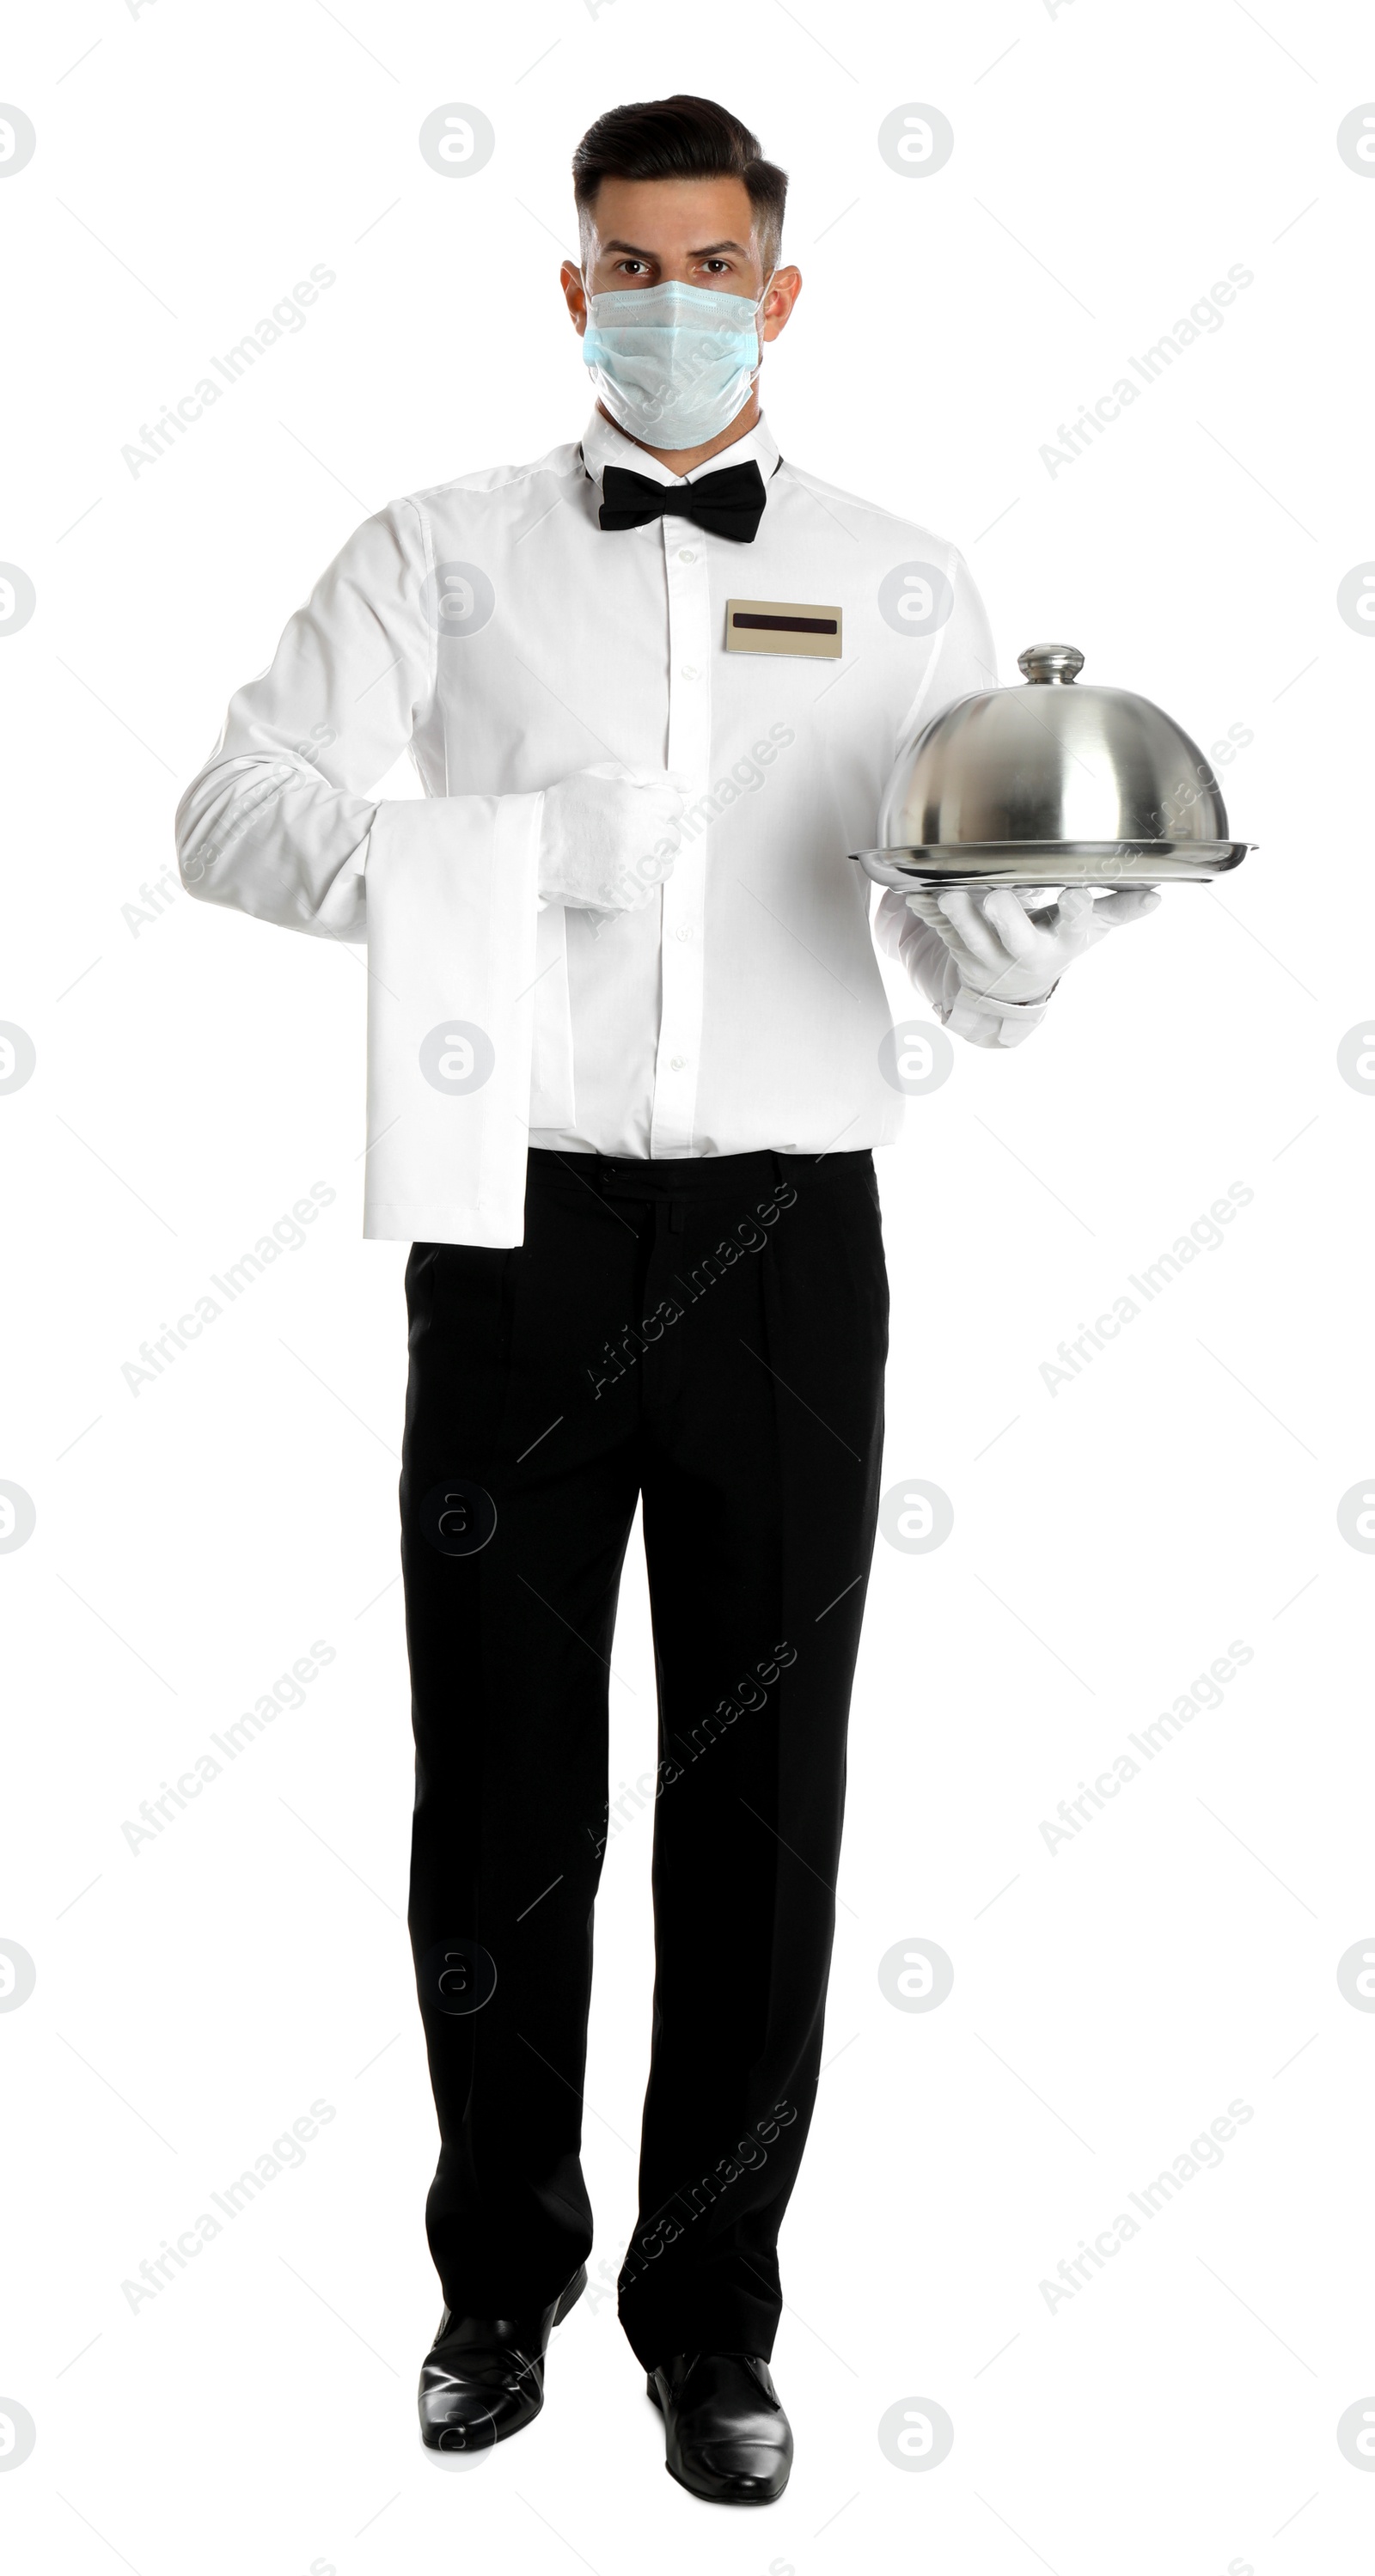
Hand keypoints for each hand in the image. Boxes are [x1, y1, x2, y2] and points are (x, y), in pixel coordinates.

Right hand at [538, 762, 692, 915]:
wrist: (534, 844)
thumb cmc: (568, 806)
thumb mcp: (606, 774)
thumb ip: (651, 776)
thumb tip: (687, 785)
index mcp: (640, 807)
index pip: (675, 807)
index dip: (653, 806)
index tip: (634, 810)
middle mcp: (643, 840)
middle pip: (673, 837)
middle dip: (653, 831)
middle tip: (622, 831)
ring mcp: (636, 873)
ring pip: (664, 867)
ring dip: (648, 859)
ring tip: (618, 851)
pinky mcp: (626, 897)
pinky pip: (648, 893)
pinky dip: (635, 885)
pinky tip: (613, 871)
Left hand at [899, 882, 1160, 1003]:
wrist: (1013, 992)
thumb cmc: (1056, 945)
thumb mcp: (1089, 933)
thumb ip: (1120, 911)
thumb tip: (1158, 897)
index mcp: (1061, 943)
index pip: (1075, 925)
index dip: (1076, 911)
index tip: (1076, 893)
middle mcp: (1025, 952)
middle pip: (1017, 937)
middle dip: (1007, 919)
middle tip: (997, 897)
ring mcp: (989, 956)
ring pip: (972, 937)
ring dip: (959, 917)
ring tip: (949, 894)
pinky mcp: (959, 951)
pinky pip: (940, 932)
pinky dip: (928, 915)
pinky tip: (915, 895)